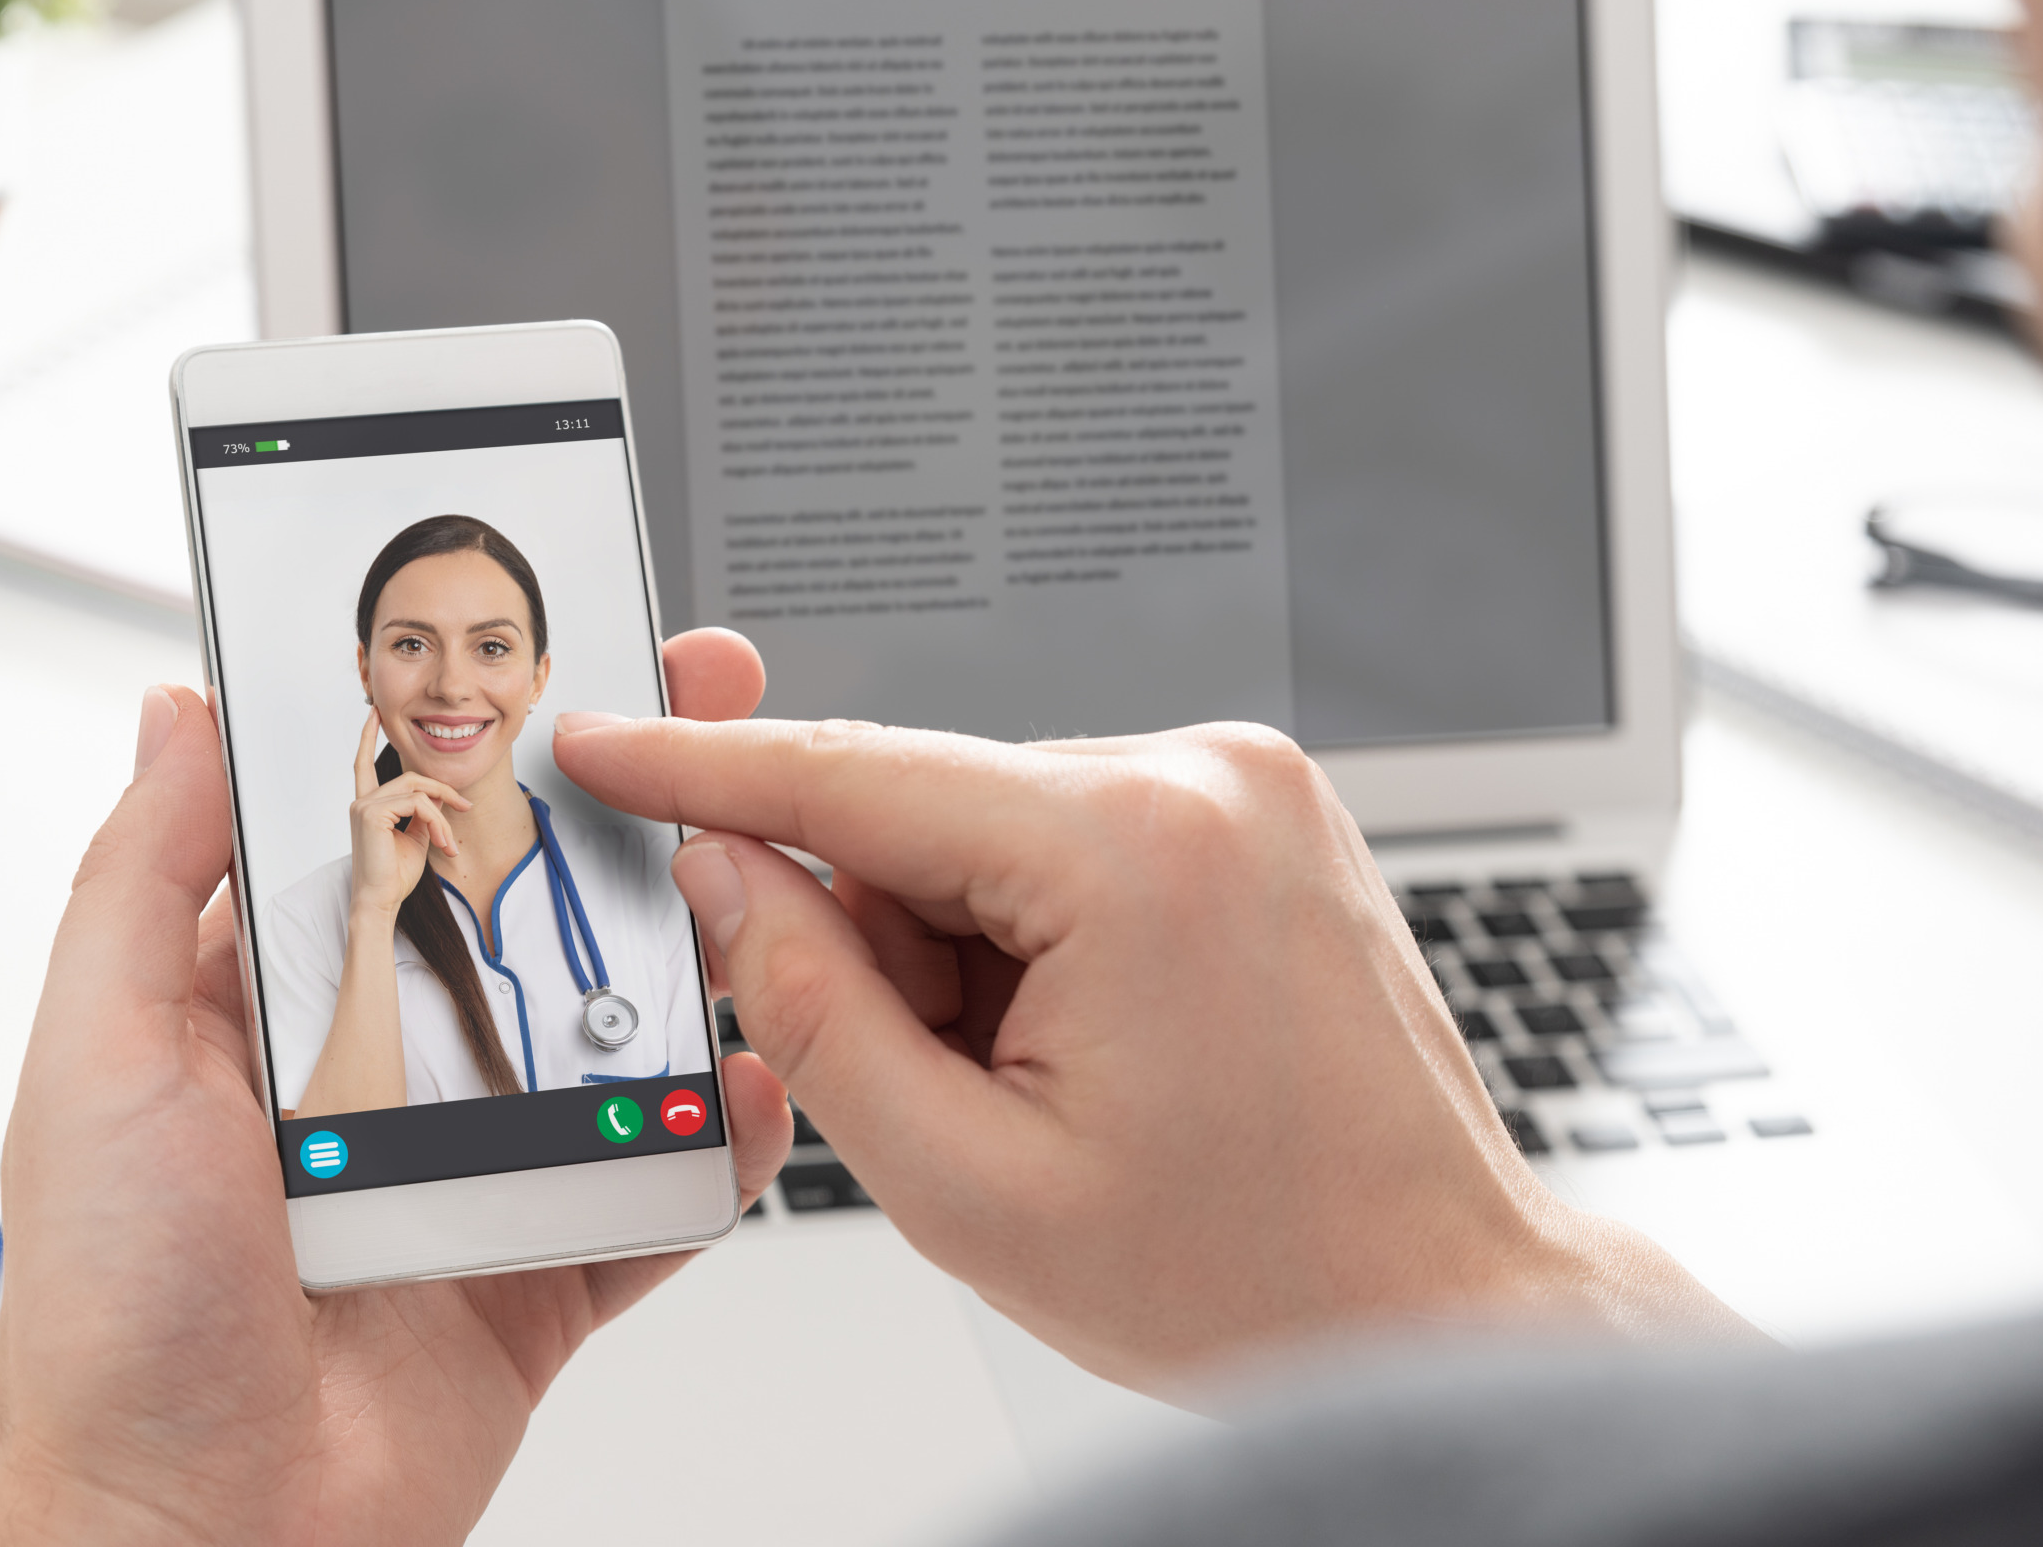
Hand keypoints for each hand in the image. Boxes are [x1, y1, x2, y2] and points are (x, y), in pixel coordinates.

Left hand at [0, 631, 786, 1546]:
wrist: (195, 1534)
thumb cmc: (115, 1316)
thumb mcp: (102, 1053)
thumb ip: (147, 875)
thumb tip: (179, 711)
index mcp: (277, 1002)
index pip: (392, 838)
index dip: (473, 754)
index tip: (559, 674)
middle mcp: (386, 1071)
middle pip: (529, 924)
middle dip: (621, 838)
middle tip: (706, 756)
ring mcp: (477, 1167)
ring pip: (613, 1042)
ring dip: (688, 978)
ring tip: (748, 909)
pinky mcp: (545, 1264)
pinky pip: (659, 1192)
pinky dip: (716, 1149)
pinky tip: (746, 1094)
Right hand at [346, 709, 466, 916]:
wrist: (382, 901)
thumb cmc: (395, 875)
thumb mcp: (416, 837)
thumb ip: (422, 814)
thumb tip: (438, 798)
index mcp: (369, 805)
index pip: (364, 763)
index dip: (369, 737)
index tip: (375, 713)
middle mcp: (362, 801)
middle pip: (412, 778)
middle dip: (443, 790)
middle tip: (466, 806)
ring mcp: (364, 806)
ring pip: (418, 792)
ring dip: (442, 815)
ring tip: (449, 843)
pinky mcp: (371, 814)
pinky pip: (417, 805)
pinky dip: (436, 822)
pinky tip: (441, 843)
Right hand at [552, 716, 1753, 1398]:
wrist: (1437, 1298)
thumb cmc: (1253, 1271)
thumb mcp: (970, 1185)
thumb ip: (815, 1013)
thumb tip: (727, 877)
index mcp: (1136, 852)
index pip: (857, 776)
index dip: (702, 768)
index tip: (606, 743)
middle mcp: (1205, 778)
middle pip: (925, 815)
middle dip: (884, 943)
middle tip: (948, 1090)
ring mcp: (1245, 786)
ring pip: (991, 832)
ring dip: (965, 951)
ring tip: (1053, 1089)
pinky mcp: (1257, 812)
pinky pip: (1069, 839)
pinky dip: (1029, 934)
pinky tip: (1089, 1045)